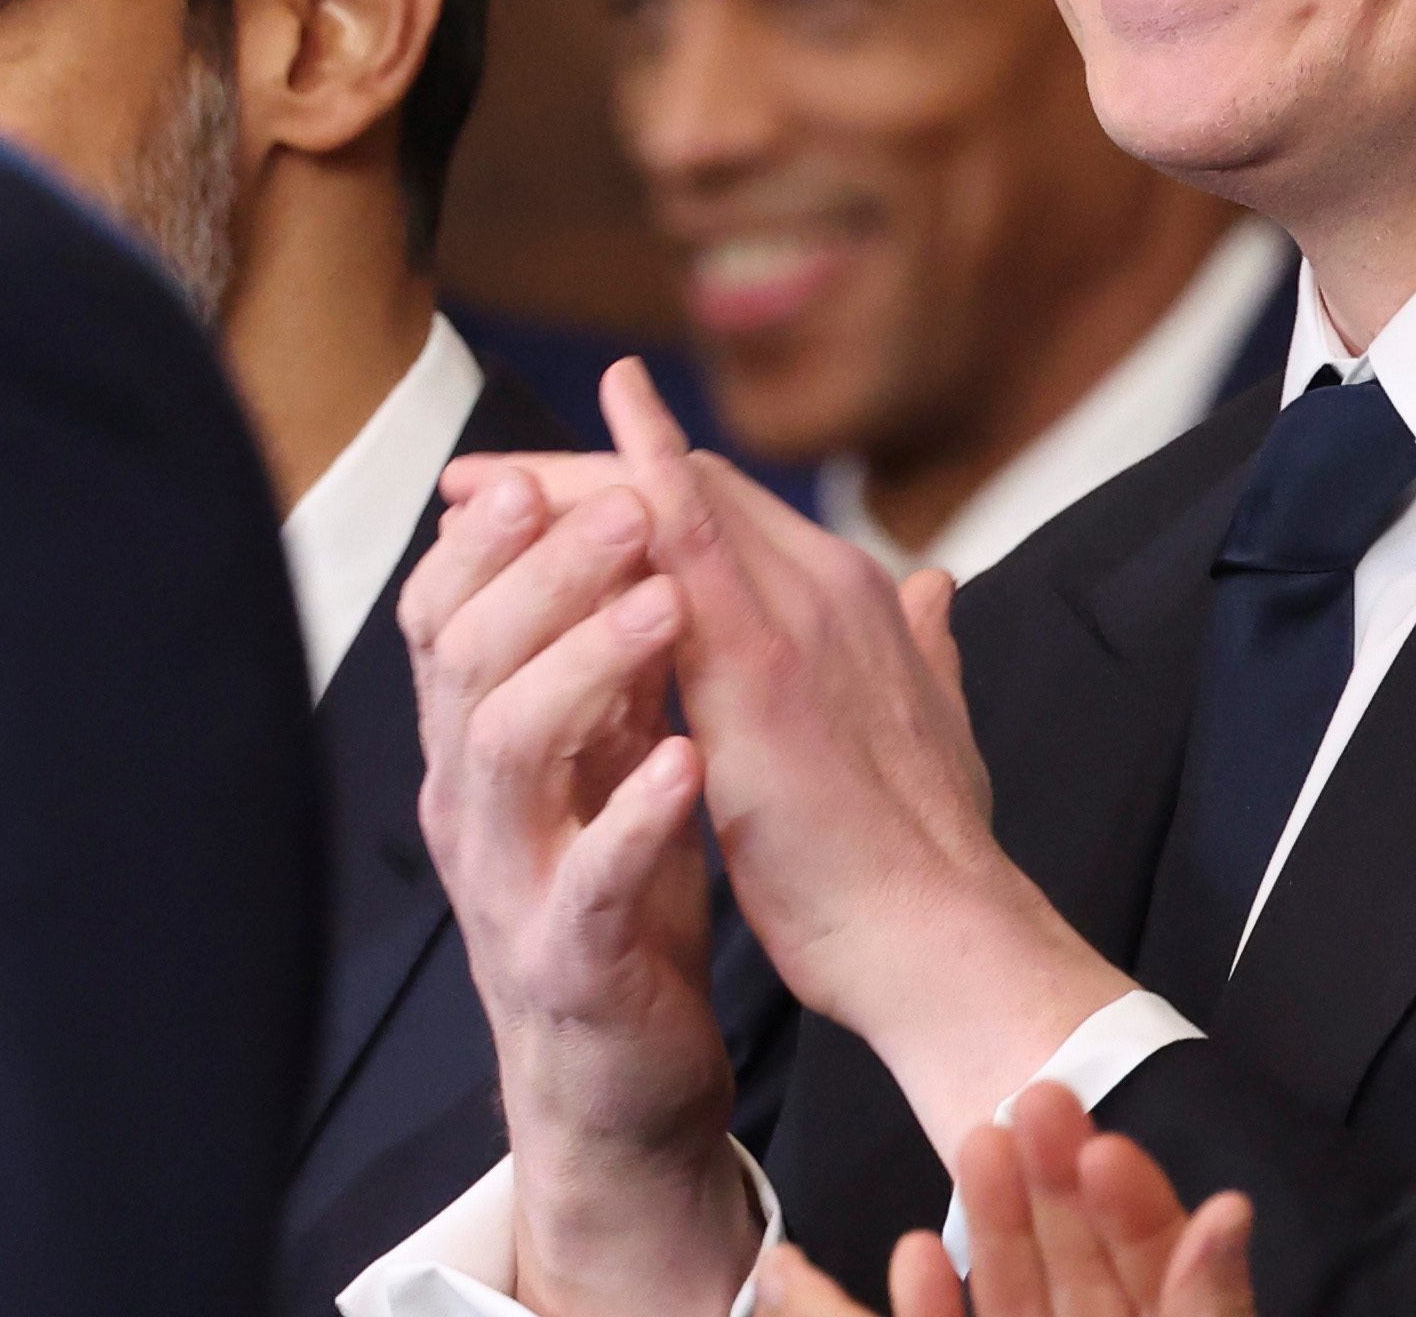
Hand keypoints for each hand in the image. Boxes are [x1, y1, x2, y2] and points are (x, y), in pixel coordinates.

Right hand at [401, 458, 757, 1314]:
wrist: (622, 1065)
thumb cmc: (620, 886)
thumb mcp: (606, 748)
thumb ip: (609, 645)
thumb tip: (631, 509)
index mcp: (483, 739)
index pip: (446, 610)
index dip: (486, 535)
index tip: (542, 464)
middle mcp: (475, 800)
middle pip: (467, 656)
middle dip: (542, 568)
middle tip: (628, 507)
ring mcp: (510, 882)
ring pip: (503, 752)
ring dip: (585, 664)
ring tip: (664, 606)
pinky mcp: (566, 960)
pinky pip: (586, 881)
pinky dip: (633, 817)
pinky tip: (686, 764)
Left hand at [533, 361, 1135, 1157]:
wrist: (940, 939)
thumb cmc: (923, 853)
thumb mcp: (923, 722)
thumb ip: (920, 649)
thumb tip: (935, 595)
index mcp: (854, 603)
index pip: (725, 509)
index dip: (632, 486)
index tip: (545, 495)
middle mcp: (831, 586)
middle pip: (691, 487)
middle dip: (578, 476)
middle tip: (481, 478)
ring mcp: (804, 615)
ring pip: (678, 501)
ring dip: (569, 484)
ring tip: (474, 487)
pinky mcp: (767, 669)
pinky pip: (689, 554)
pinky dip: (631, 500)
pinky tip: (557, 483)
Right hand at [749, 1087, 1257, 1316]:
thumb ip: (1203, 1304)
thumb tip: (1233, 1212)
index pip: (1164, 1275)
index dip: (1140, 1207)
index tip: (1104, 1142)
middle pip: (1083, 1276)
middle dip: (1055, 1194)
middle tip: (1026, 1104)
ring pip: (1020, 1301)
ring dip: (997, 1227)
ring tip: (977, 1142)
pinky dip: (931, 1312)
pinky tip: (910, 1255)